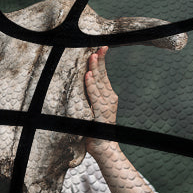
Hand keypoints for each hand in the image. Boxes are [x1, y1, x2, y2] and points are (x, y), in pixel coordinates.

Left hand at [84, 46, 119, 162]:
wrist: (103, 147)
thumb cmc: (95, 130)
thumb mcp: (92, 109)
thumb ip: (90, 98)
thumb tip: (82, 85)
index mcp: (107, 96)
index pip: (104, 75)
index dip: (101, 61)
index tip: (100, 47)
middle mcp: (109, 98)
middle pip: (103, 75)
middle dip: (100, 59)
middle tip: (99, 45)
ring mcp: (106, 105)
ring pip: (99, 83)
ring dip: (95, 68)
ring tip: (92, 55)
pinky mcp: (101, 113)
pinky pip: (94, 96)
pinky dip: (91, 85)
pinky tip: (89, 75)